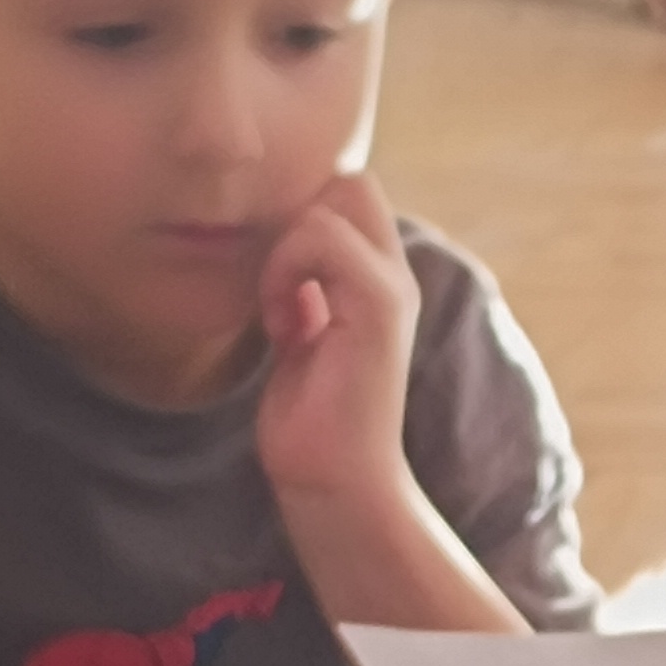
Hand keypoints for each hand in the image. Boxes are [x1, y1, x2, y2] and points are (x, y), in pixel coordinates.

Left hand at [255, 169, 419, 520]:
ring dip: (286, 248)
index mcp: (377, 282)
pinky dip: (286, 270)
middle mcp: (393, 276)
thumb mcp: (300, 337)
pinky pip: (322, 238)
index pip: (346, 195)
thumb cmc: (312, 423)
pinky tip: (282, 324)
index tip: (275, 282)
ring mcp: (391, 288)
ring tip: (279, 310)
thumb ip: (301, 291)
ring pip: (333, 199)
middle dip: (295, 217)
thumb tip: (272, 255)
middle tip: (276, 283)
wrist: (335, 483)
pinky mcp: (378, 305)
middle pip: (350, 182)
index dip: (300, 215)